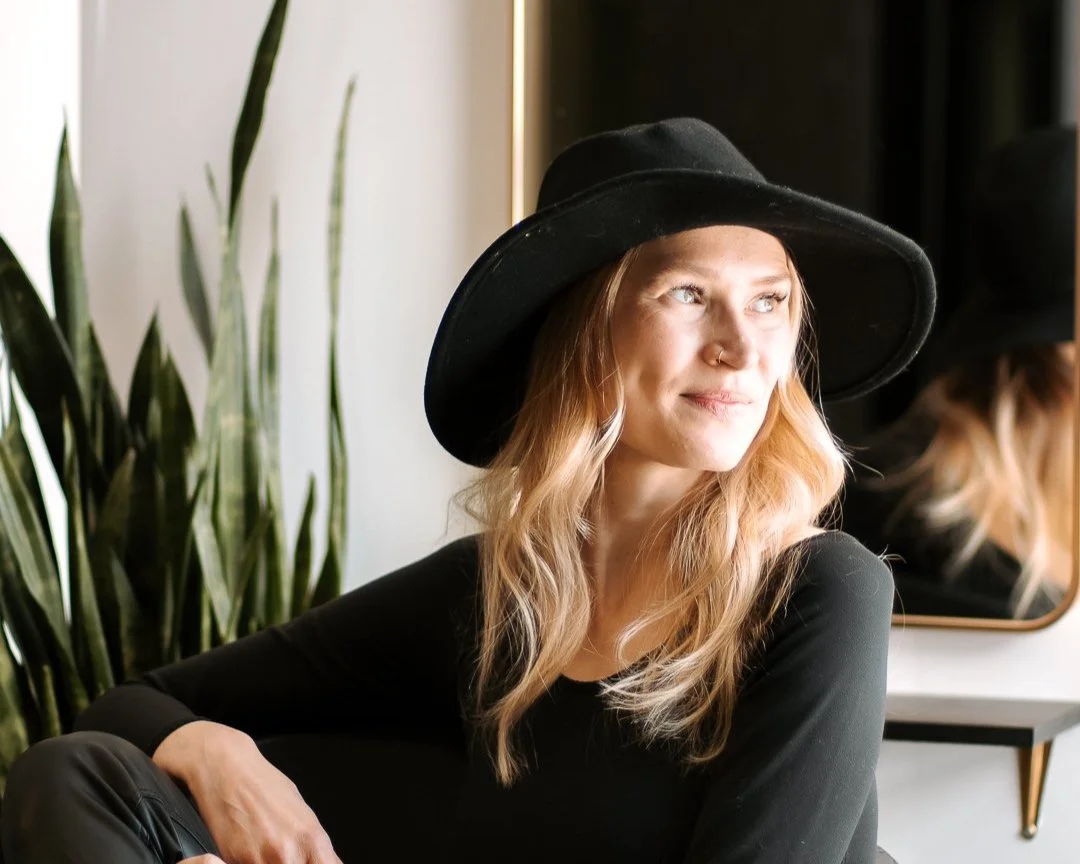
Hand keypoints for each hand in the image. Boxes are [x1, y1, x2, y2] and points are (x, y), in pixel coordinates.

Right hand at [155, 721, 341, 863]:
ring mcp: (262, 859)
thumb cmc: (263, 785)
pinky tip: (250, 850)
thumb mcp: (300, 810)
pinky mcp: (235, 861)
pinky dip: (252, 862)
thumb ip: (312, 842)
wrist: (227, 769)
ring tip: (266, 848)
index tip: (316, 862)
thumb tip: (324, 860)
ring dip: (272, 863)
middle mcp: (289, 851)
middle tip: (288, 852)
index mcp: (311, 836)